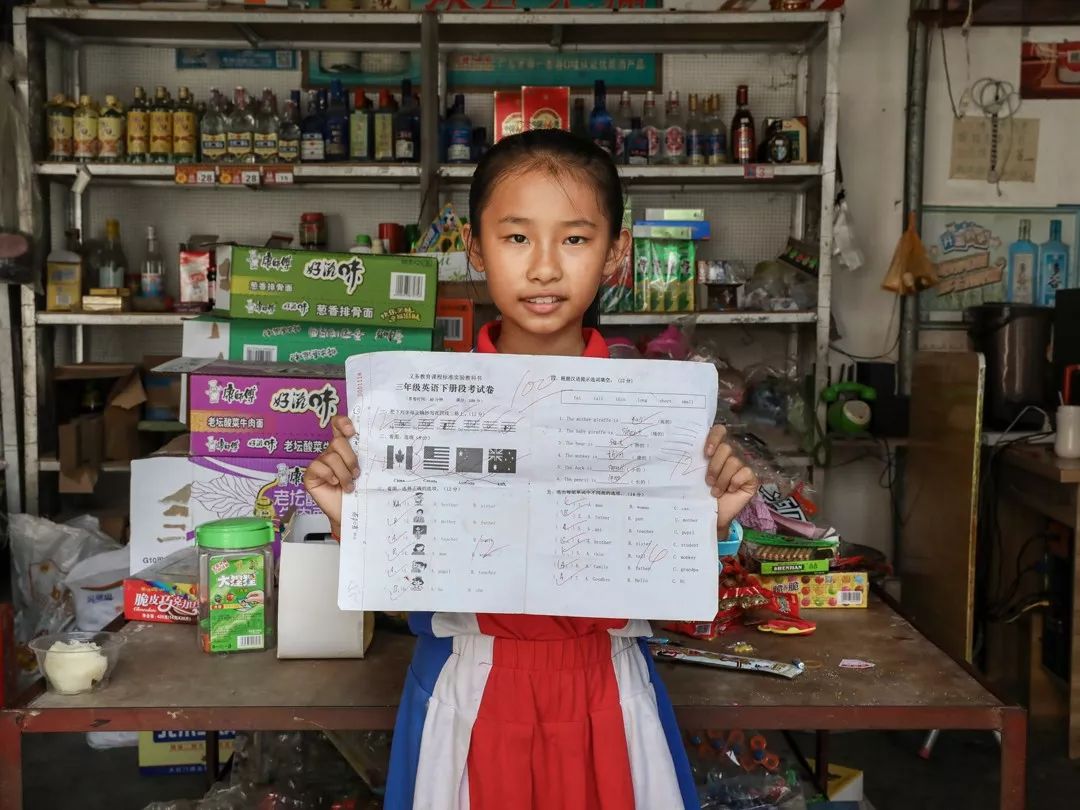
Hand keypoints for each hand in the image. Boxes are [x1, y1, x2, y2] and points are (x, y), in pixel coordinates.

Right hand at [303, 415, 359, 535]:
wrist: (350, 514)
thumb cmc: (359, 492)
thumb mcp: (366, 472)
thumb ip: (366, 457)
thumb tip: (377, 445)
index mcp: (345, 448)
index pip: (339, 425)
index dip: (343, 423)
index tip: (352, 432)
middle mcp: (331, 452)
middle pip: (338, 442)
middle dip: (350, 458)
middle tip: (357, 474)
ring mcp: (320, 463)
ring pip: (331, 457)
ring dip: (343, 473)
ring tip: (350, 486)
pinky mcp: (311, 475)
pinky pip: (318, 467)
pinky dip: (329, 475)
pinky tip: (334, 484)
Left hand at [704, 425, 758, 535]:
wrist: (710, 515)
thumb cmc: (701, 494)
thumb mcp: (695, 475)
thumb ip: (694, 460)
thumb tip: (681, 448)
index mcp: (716, 450)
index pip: (719, 431)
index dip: (714, 438)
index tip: (705, 453)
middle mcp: (730, 455)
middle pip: (726, 448)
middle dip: (714, 466)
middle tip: (708, 481)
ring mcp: (742, 466)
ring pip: (734, 461)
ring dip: (722, 479)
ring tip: (715, 491)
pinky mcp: (751, 478)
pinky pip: (745, 472)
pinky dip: (735, 482)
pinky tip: (730, 491)